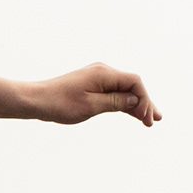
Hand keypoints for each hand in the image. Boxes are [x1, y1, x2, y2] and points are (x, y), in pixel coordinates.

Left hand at [27, 62, 159, 127]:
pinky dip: (122, 104)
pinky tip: (132, 114)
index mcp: (104, 74)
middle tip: (155, 120)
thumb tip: (135, 100)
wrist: (36, 100)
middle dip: (144, 103)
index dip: (145, 99)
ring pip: (123, 91)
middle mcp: (103, 72)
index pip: (134, 83)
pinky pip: (112, 94)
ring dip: (135, 105)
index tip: (146, 117)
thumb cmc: (60, 104)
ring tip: (149, 121)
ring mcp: (97, 78)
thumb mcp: (91, 106)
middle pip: (131, 86)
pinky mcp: (91, 86)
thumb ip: (115, 103)